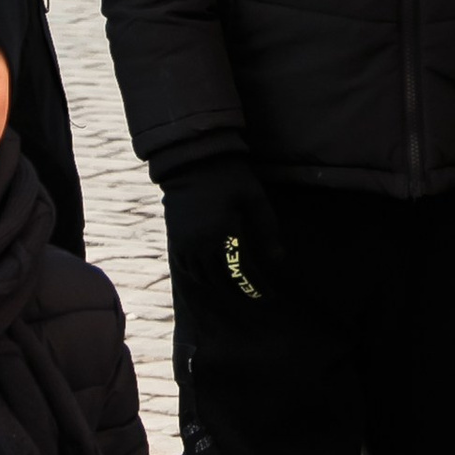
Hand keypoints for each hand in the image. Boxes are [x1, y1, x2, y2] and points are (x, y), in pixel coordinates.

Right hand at [159, 156, 287, 303]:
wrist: (193, 160)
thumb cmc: (230, 176)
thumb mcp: (255, 198)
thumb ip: (267, 229)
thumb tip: (278, 261)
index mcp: (223, 233)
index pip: (243, 270)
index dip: (258, 285)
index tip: (270, 294)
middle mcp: (201, 243)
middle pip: (222, 280)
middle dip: (240, 290)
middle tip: (255, 295)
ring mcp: (185, 242)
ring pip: (203, 277)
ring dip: (221, 287)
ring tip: (237, 289)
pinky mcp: (176, 237)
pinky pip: (186, 268)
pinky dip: (200, 277)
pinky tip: (212, 278)